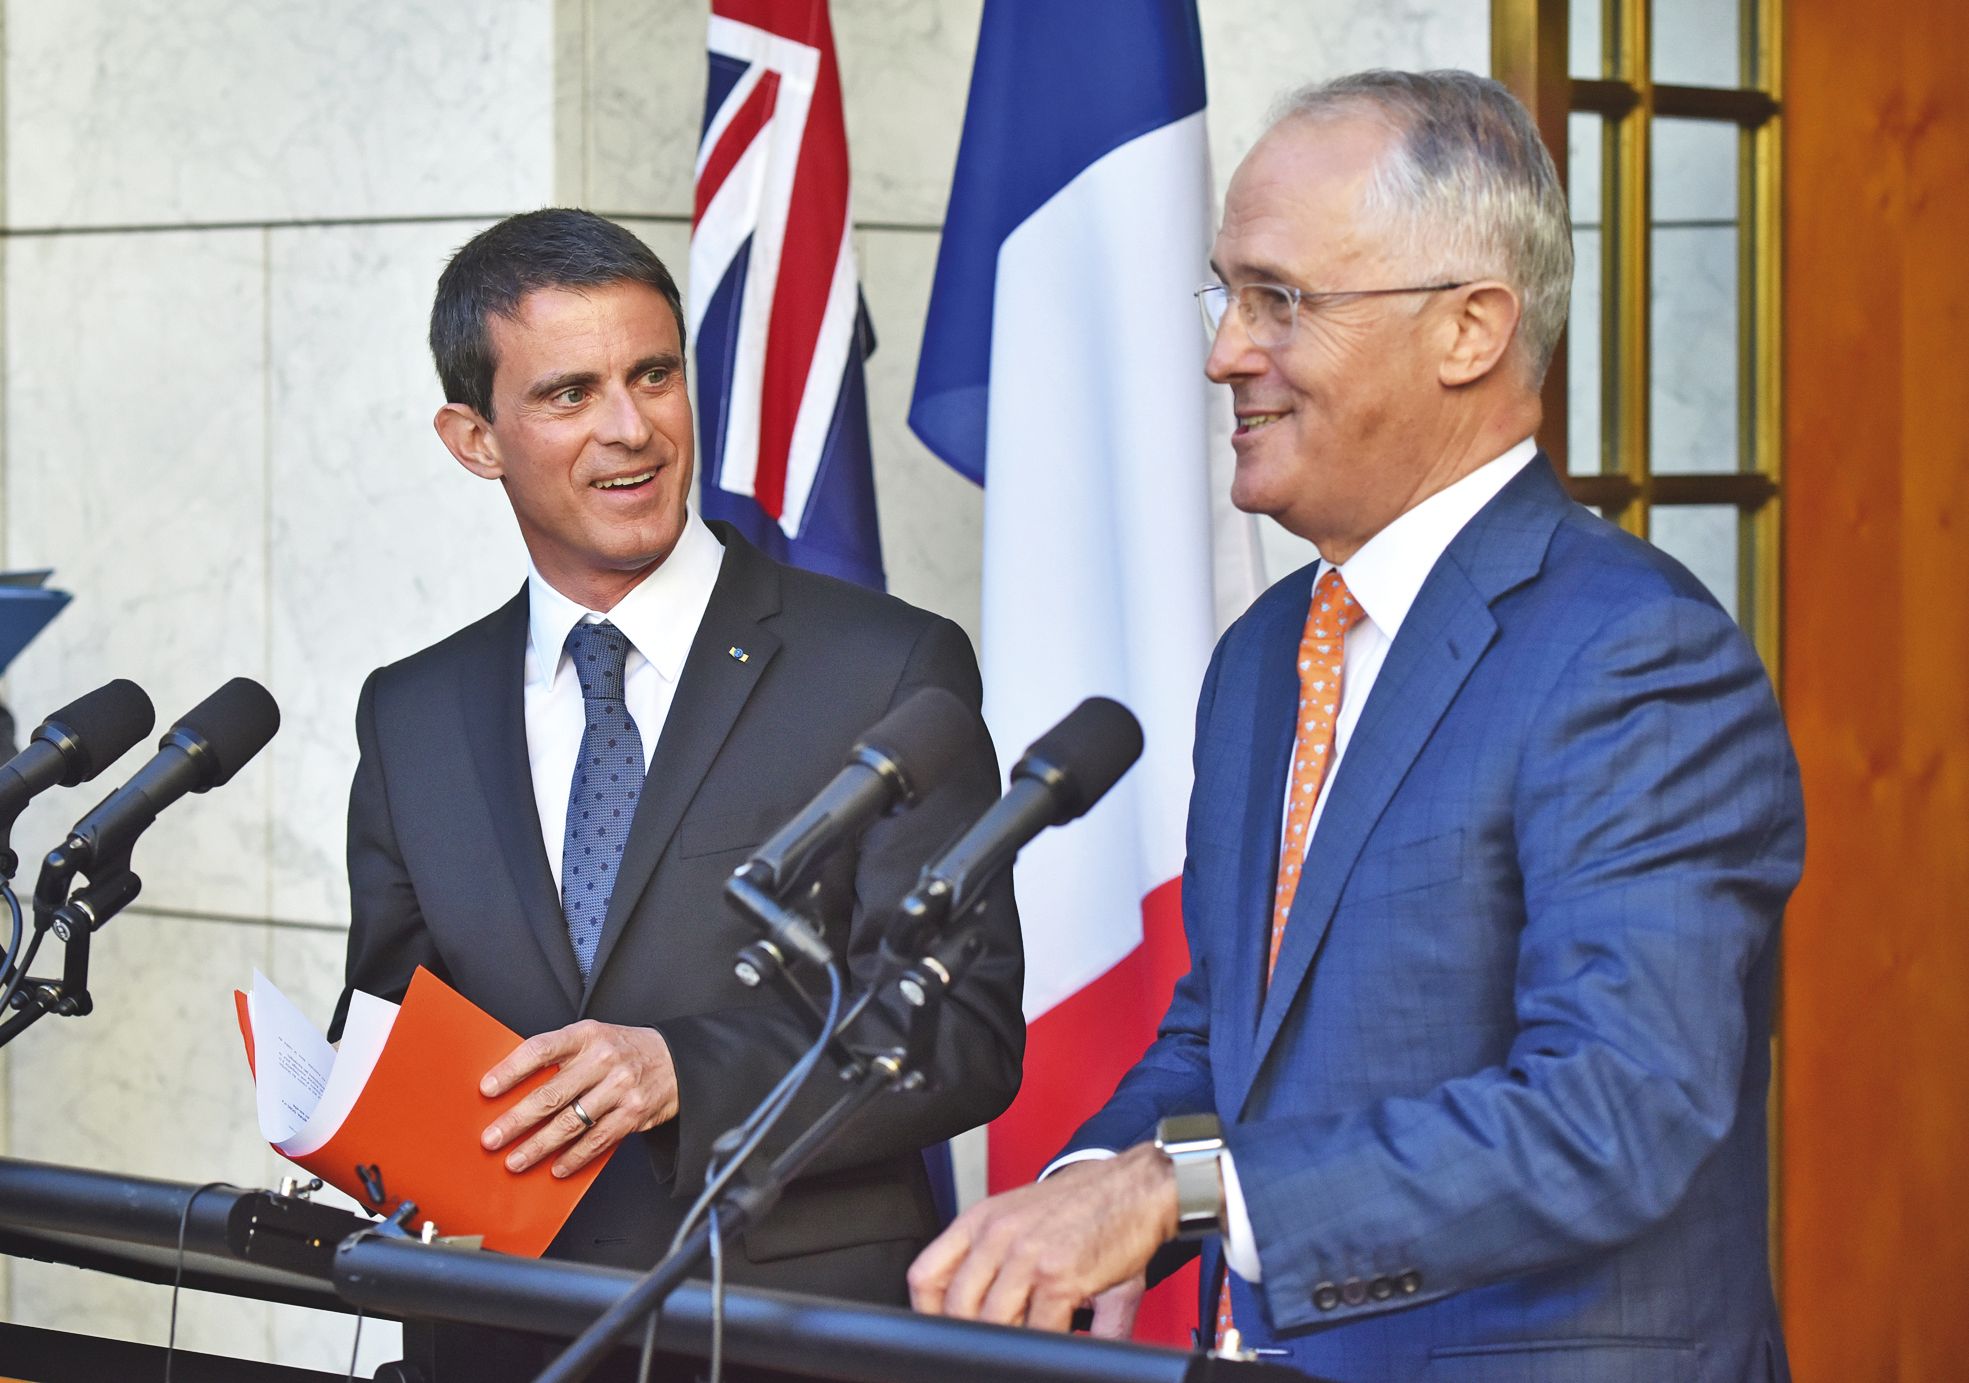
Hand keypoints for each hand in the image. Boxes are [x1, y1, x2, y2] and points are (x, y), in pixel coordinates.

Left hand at [479, 1021, 678, 1177]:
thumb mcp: (594, 1038)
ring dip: (539, 1146)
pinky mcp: (633, 1113)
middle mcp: (603, 1059)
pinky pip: (597, 1140)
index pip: (541, 1049)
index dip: (511, 1070)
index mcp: (587, 1035)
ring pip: (571, 1123)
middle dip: (517, 1120)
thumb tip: (514, 1085)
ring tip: (516, 1160)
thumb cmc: (624, 1051)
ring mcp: (620, 1088)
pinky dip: (574, 1158)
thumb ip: (561, 1056)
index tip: (487, 1089)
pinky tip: (556, 1168)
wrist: (676, 1060)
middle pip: (551, 1094)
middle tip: (493, 1138)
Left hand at [907, 1144, 1176, 1330]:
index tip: (944, 1330)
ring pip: (993, 1324)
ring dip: (1010, 1340)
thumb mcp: (1018, 1218)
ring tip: (1031, 1333)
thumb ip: (989, 1261)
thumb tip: (968, 1319)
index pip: (926, 1277)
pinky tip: (1062, 1333)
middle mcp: (997, 1236)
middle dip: (974, 1334)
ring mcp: (1026, 1257)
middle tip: (995, 1340)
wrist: (1135, 1186)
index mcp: (979, 1221)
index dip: (929, 1315)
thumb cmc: (1079, 1205)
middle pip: (958, 1309)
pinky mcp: (1059, 1277)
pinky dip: (1048, 1344)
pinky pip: (1039, 1331)